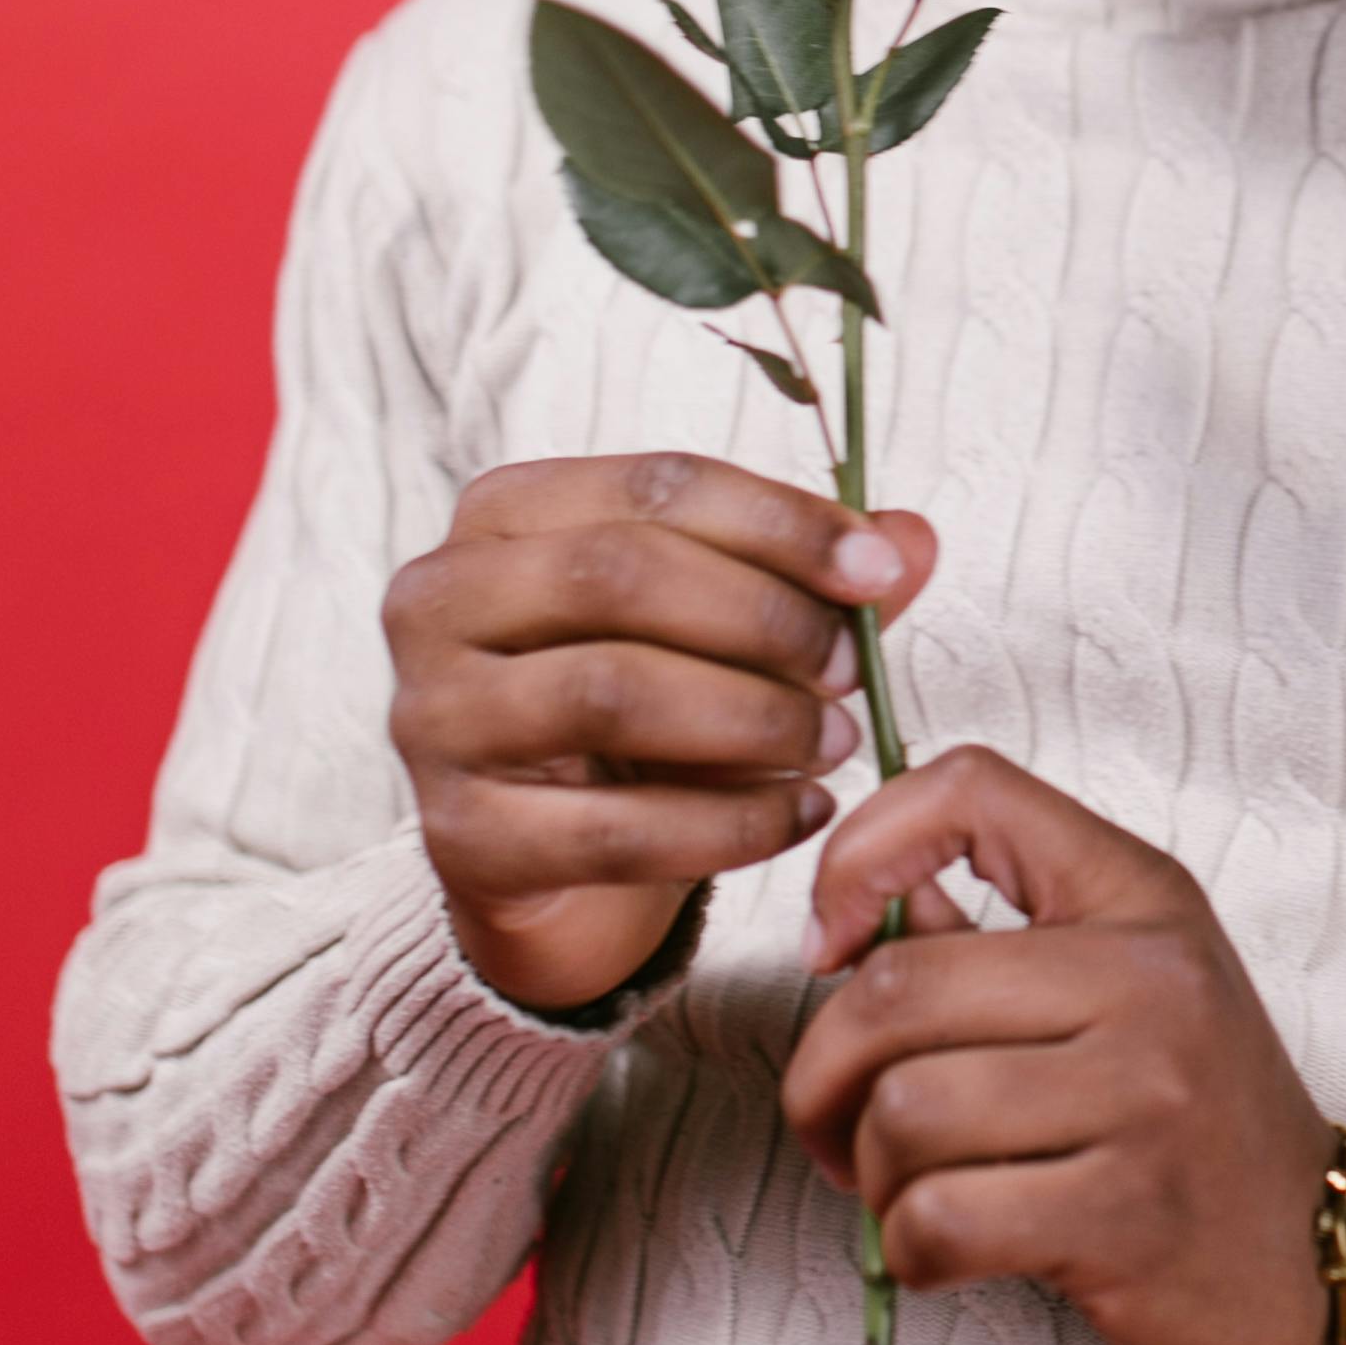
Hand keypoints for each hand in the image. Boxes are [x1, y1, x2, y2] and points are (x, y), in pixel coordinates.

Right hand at [383, 453, 936, 1016]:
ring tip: (835, 742)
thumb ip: (810, 579)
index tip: (878, 568)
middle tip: (854, 670)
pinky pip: (615, 828)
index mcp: (504, 513)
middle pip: (619, 575)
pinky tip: (802, 814)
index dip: (778, 522)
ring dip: (751, 718)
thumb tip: (910, 539)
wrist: (556, 858)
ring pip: (610, 693)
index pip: (654, 486)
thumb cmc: (640, 711)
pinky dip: (730, 824)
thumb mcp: (722, 626)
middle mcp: (441, 600)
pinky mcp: (461, 836)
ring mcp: (435, 719)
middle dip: (763, 620)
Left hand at [784, 748, 1333, 1344]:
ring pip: (905, 1112)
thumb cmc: (1200, 1123)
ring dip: (873, 1175)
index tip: (834, 941)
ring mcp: (1145, 1096)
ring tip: (911, 1192)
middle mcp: (1150, 980)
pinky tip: (946, 1249)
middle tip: (840, 1124)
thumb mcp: (1127, 988)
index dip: (862, 850)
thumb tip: (856, 911)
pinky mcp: (1124, 1214)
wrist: (1319, 1262)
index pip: (972, 792)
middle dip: (826, 1075)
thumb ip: (990, 934)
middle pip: (896, 988)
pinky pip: (939, 1219)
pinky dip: (908, 1248)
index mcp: (1142, 897)